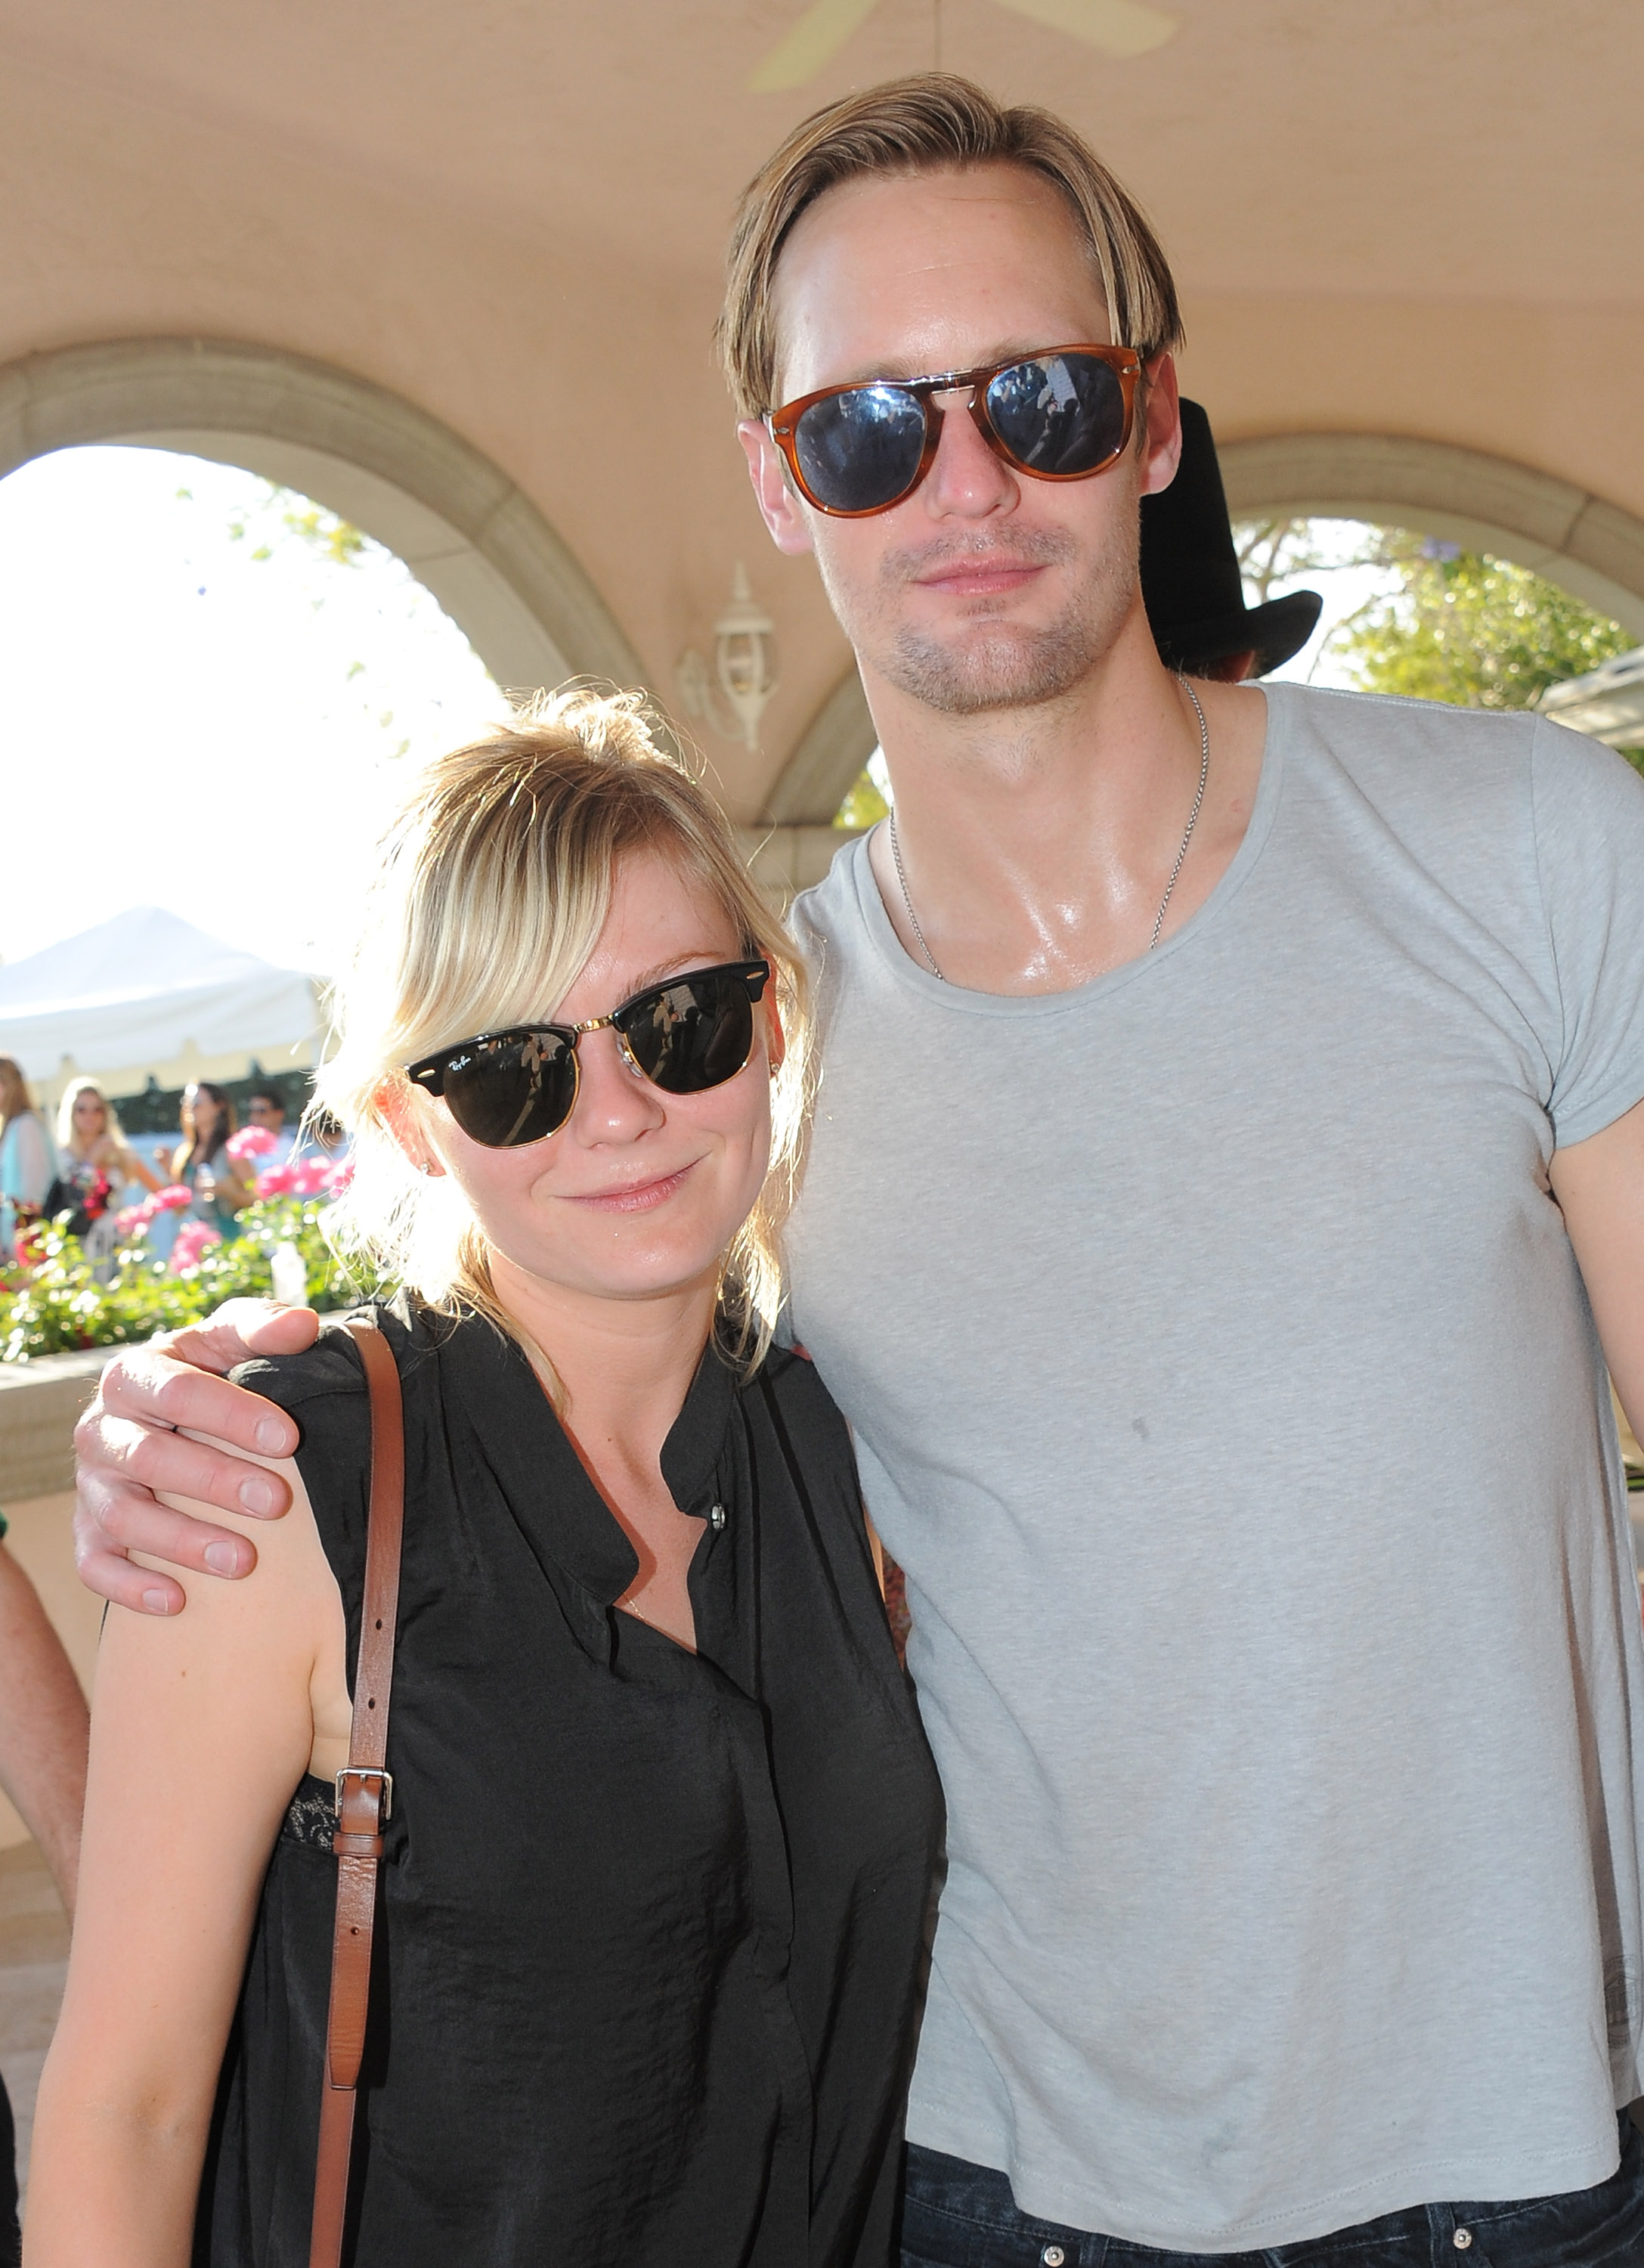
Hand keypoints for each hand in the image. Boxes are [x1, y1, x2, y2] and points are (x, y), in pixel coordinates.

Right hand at [74, 1302, 320, 1615]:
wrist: (164, 1415)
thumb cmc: (207, 1373)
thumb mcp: (229, 1339)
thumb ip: (261, 1327)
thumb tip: (303, 1325)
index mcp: (132, 1375)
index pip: (177, 1392)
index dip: (231, 1414)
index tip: (288, 1437)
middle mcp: (101, 1430)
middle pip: (150, 1458)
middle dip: (215, 1481)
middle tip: (276, 1501)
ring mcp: (92, 1485)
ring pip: (124, 1517)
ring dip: (184, 1541)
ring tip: (244, 1560)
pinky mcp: (88, 1533)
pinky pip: (95, 1566)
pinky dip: (131, 1586)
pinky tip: (177, 1600)